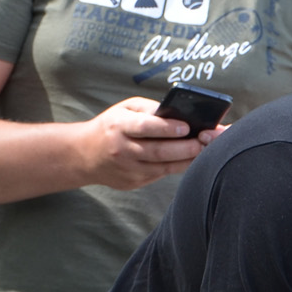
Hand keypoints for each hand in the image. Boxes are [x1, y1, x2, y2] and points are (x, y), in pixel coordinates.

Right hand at [77, 97, 221, 189]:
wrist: (84, 155)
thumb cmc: (111, 126)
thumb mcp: (124, 109)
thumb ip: (151, 109)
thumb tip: (180, 113)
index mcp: (118, 126)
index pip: (145, 127)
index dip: (167, 128)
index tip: (187, 126)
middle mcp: (122, 150)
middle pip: (159, 151)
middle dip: (187, 147)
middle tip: (207, 140)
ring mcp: (128, 169)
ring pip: (164, 167)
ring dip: (188, 159)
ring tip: (207, 149)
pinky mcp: (133, 182)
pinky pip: (161, 175)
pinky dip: (179, 166)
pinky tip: (193, 159)